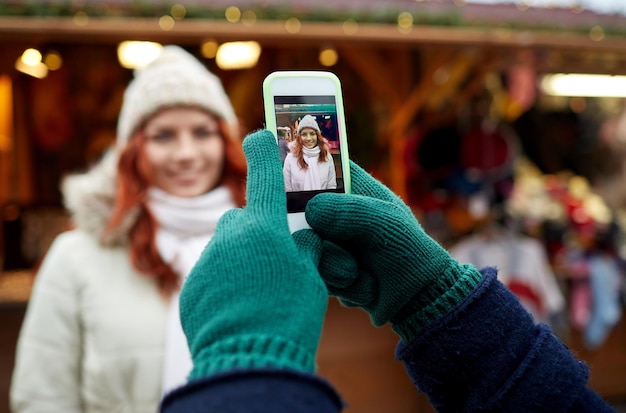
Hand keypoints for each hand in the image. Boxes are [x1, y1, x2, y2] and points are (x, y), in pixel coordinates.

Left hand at [179, 130, 327, 379]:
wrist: (246, 360)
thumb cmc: (287, 316)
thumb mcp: (311, 279)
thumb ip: (305, 250)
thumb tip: (301, 240)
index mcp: (264, 226)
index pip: (262, 171)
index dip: (261, 148)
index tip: (259, 136)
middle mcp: (230, 235)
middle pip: (245, 218)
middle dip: (259, 231)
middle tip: (275, 259)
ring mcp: (207, 261)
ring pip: (228, 247)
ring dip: (242, 260)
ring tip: (258, 292)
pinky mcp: (193, 286)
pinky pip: (213, 273)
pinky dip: (225, 283)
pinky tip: (239, 308)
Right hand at [302, 161, 481, 342]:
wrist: (416, 300)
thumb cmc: (408, 253)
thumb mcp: (384, 224)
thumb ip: (349, 212)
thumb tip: (310, 211)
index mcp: (354, 187)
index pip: (322, 165)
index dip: (303, 169)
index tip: (293, 189)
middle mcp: (335, 211)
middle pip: (299, 209)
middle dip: (318, 236)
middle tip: (338, 249)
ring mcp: (327, 240)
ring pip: (304, 246)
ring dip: (334, 266)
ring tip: (358, 273)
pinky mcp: (324, 267)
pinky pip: (313, 272)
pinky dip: (339, 284)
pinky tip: (361, 286)